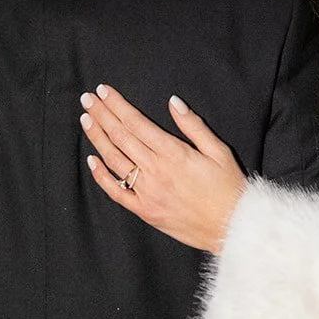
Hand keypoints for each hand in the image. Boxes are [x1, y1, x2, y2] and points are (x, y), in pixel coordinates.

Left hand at [80, 86, 246, 253]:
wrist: (232, 228)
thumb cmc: (228, 187)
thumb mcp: (218, 150)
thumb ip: (193, 125)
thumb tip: (173, 102)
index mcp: (173, 153)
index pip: (136, 122)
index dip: (117, 105)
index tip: (104, 91)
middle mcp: (156, 170)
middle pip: (121, 136)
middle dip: (102, 115)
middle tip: (87, 98)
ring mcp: (147, 192)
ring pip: (114, 160)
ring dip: (98, 138)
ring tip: (86, 120)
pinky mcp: (144, 211)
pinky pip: (117, 192)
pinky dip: (101, 176)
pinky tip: (92, 160)